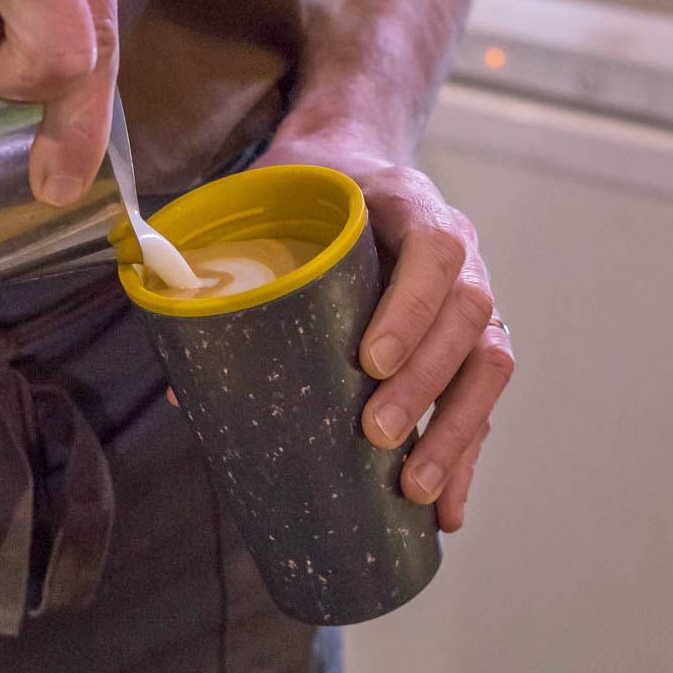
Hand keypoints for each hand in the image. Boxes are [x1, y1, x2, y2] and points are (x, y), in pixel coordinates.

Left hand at [257, 140, 513, 532]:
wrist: (347, 162)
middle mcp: (459, 250)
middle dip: (426, 384)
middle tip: (374, 435)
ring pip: (489, 363)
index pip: (435, 250)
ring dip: (457, 430)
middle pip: (470, 315)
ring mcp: (471, 296)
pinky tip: (446, 510)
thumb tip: (183, 394)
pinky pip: (481, 399)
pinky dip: (467, 455)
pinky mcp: (469, 343)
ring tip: (414, 489)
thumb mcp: (267, 207)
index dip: (410, 307)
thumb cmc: (303, 193)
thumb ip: (227, 278)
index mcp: (410, 205)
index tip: (369, 362)